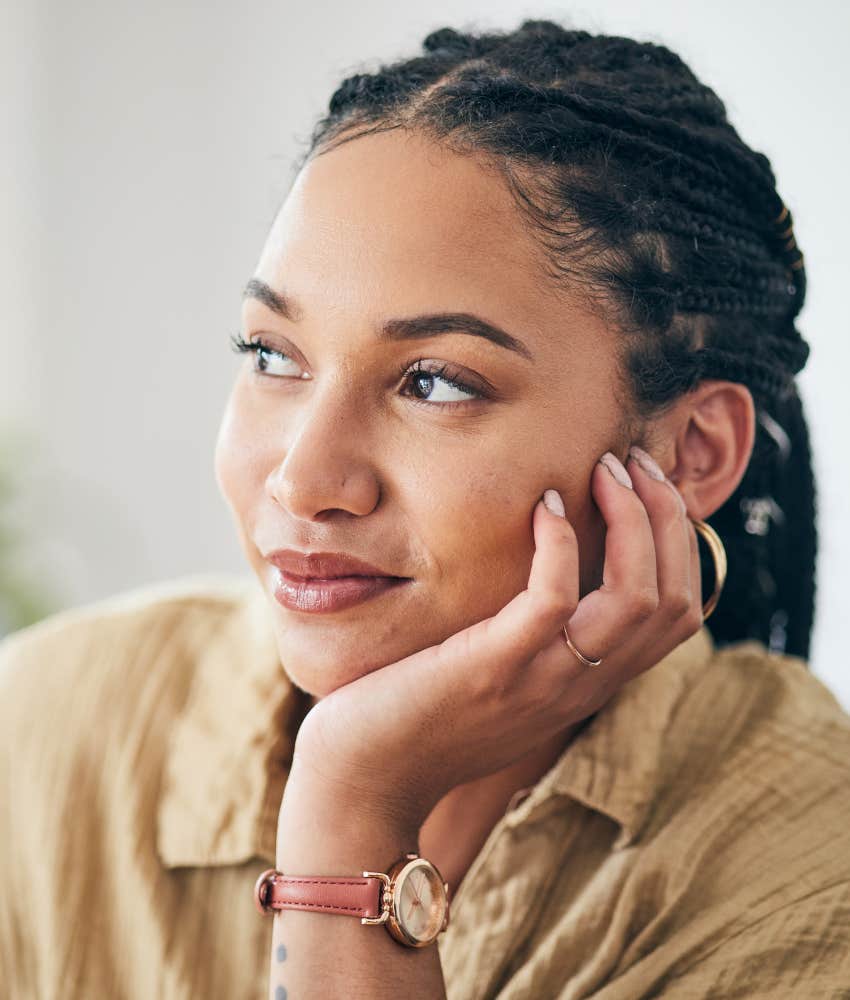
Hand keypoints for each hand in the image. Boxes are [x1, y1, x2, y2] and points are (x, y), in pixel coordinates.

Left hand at [287, 447, 702, 832]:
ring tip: (600, 471)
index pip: (680, 615)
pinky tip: (542, 505)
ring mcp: (541, 681)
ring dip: (630, 520)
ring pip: (634, 598)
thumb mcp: (501, 676)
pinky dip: (559, 545)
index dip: (679, 544)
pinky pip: (553, 601)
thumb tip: (550, 571)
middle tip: (630, 462)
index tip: (646, 488)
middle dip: (666, 518)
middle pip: (672, 600)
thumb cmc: (422, 715)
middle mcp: (580, 686)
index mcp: (588, 683)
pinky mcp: (493, 669)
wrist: (365, 780)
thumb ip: (536, 637)